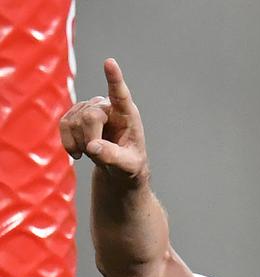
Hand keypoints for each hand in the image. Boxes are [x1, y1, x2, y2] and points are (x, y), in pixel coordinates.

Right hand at [59, 58, 147, 180]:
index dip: (114, 78)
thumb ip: (113, 157)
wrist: (117, 165)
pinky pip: (63, 124)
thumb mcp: (128, 165)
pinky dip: (68, 142)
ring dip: (81, 144)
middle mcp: (108, 105)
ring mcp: (90, 107)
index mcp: (127, 114)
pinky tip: (78, 152)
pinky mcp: (75, 114)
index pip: (120, 93)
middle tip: (98, 156)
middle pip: (90, 117)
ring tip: (95, 152)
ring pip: (74, 122)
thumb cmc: (129, 163)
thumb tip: (93, 147)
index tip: (109, 63)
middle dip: (90, 140)